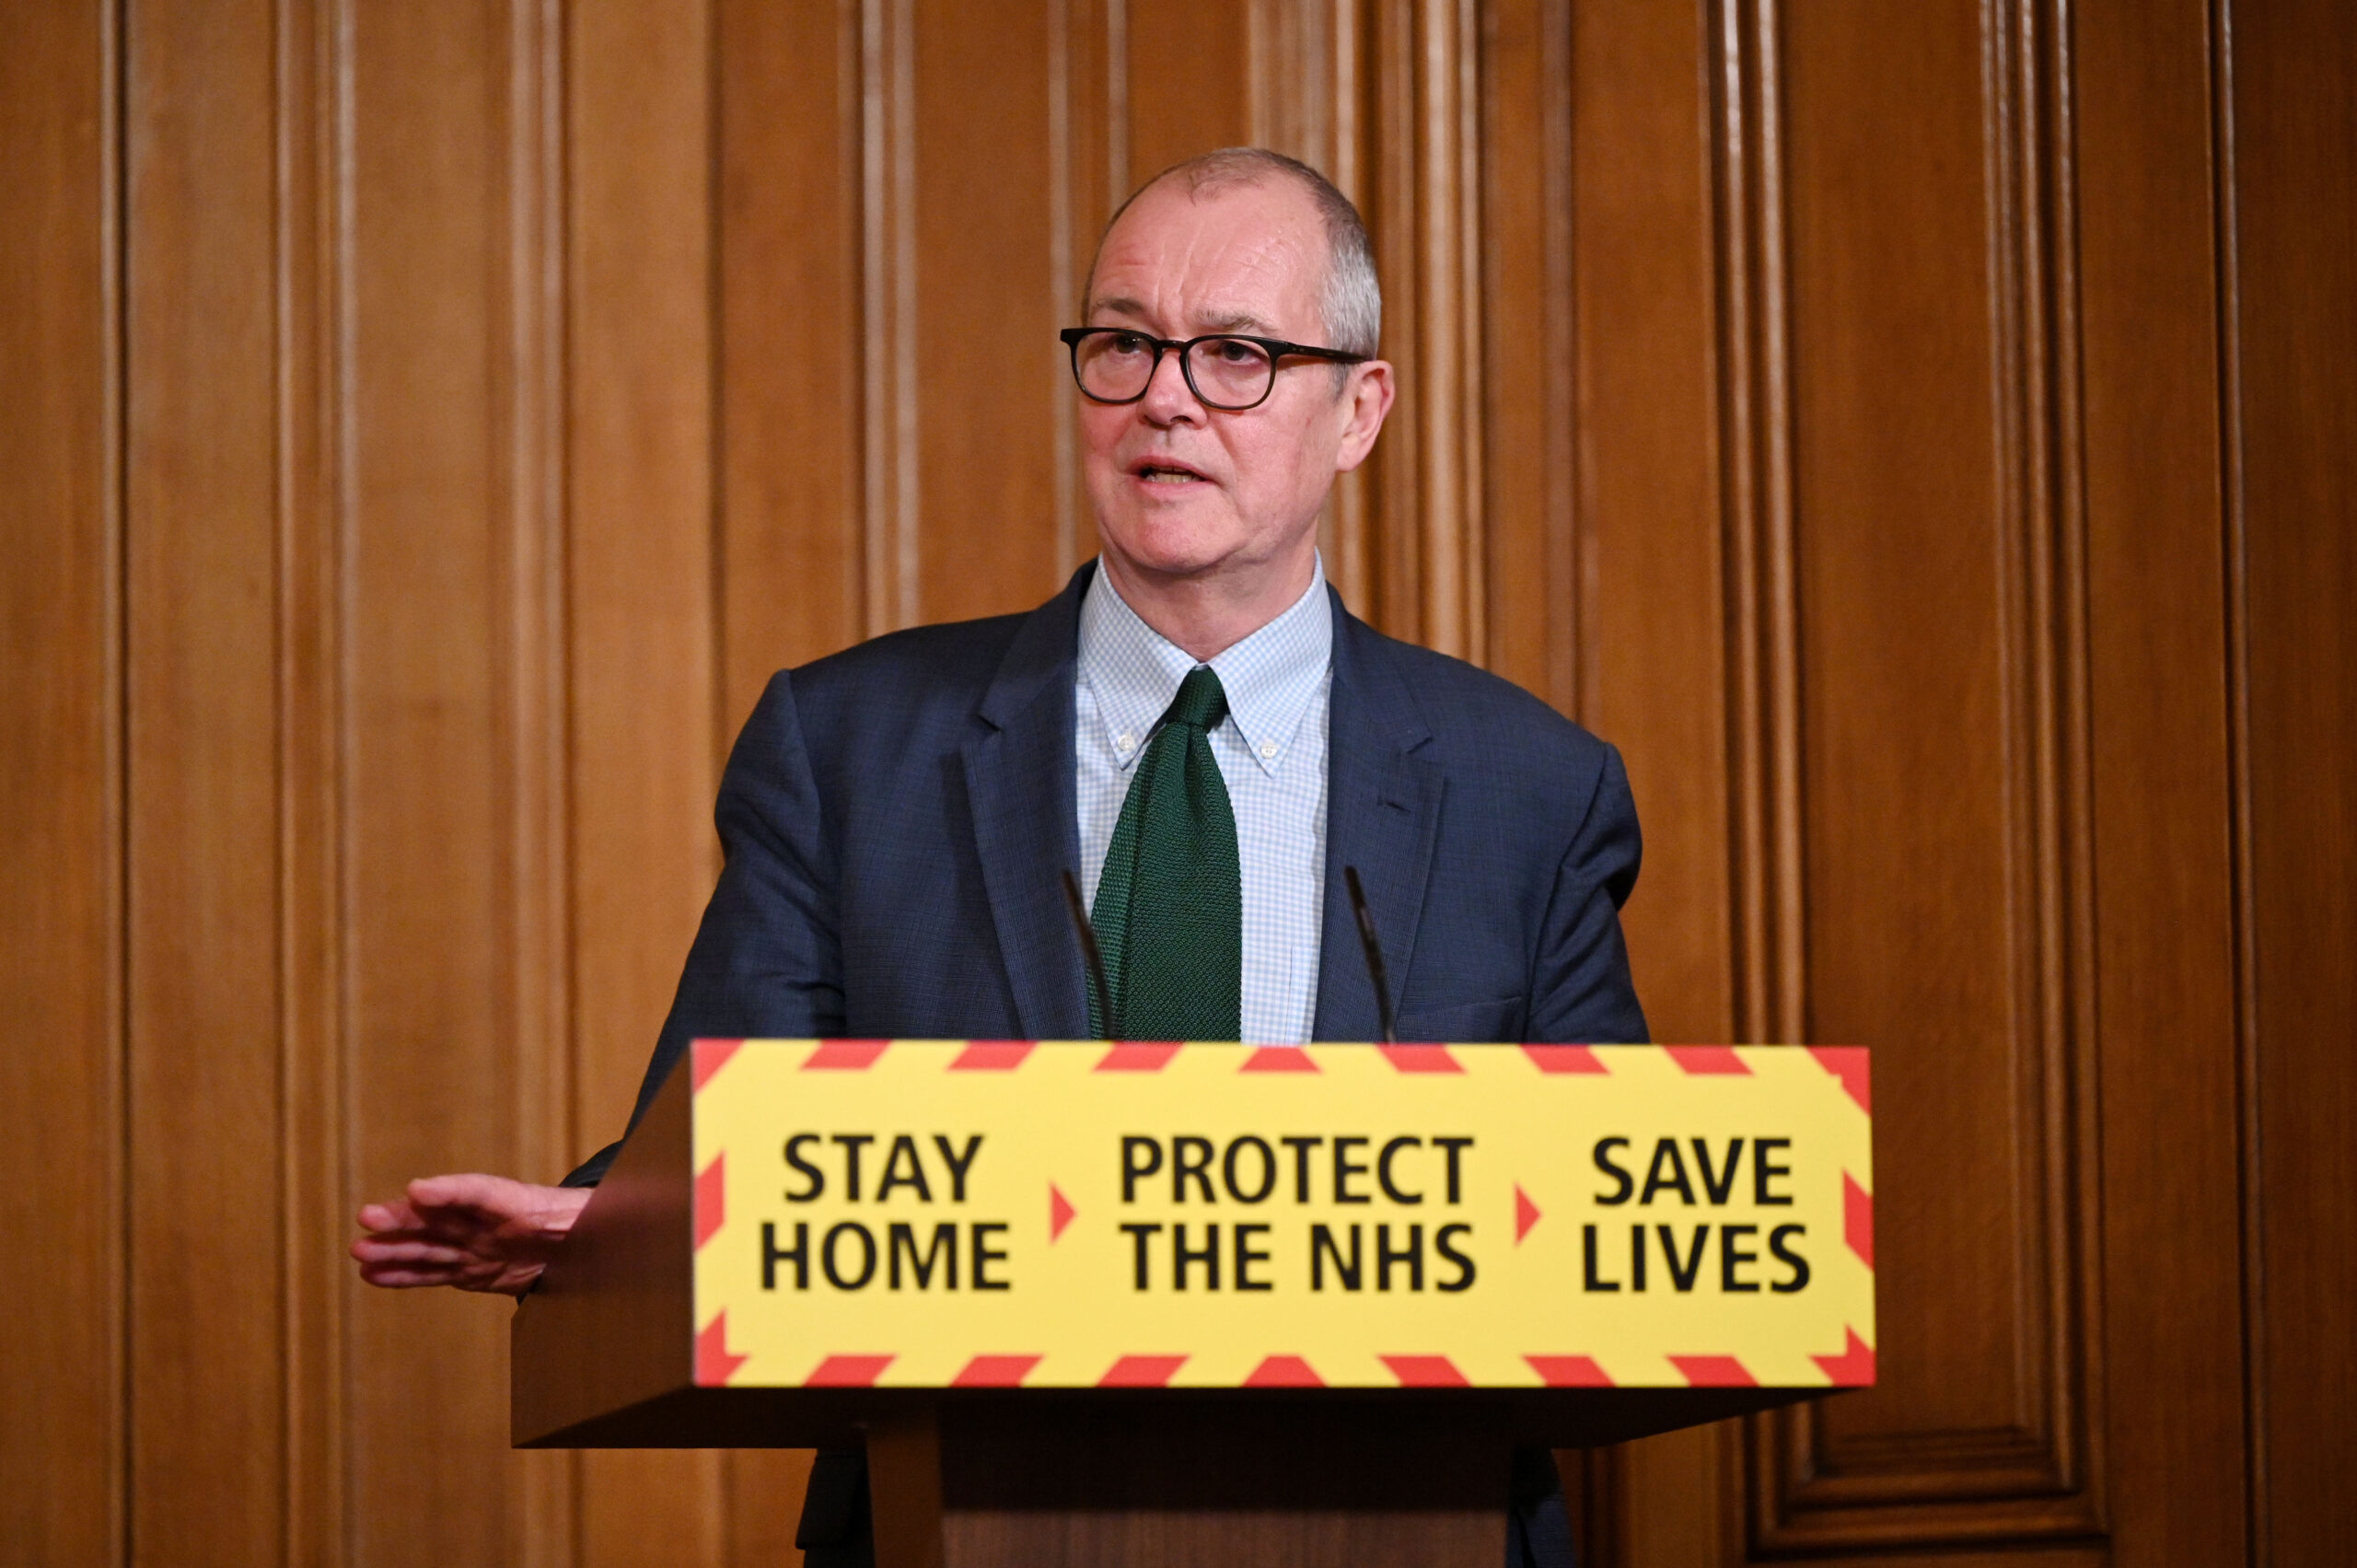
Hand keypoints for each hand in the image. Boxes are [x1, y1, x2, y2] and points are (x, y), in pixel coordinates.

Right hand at [351, 1173, 590, 1295]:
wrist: (583, 1247)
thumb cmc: (582, 1223)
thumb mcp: (584, 1216)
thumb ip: (579, 1214)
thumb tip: (603, 1201)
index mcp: (514, 1200)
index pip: (479, 1191)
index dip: (450, 1191)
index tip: (418, 1190)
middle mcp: (485, 1220)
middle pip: (441, 1218)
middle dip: (405, 1220)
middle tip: (368, 1217)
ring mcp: (473, 1246)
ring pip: (428, 1248)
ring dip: (393, 1250)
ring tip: (360, 1251)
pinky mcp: (469, 1271)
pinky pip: (431, 1272)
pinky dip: (402, 1274)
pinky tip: (374, 1274)